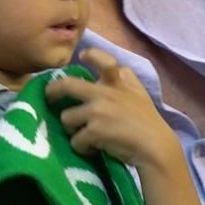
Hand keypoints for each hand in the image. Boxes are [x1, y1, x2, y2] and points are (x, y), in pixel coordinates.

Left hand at [44, 49, 174, 168]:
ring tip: (83, 135)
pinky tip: (92, 149)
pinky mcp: (94, 130)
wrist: (156, 147)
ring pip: (66, 117)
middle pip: (67, 85)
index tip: (82, 55)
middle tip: (48, 97)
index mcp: (118, 82)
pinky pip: (75, 140)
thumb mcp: (140, 93)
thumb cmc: (148, 122)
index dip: (91, 55)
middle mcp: (105, 93)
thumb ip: (127, 79)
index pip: (104, 59)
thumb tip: (119, 68)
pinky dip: (81, 147)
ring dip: (71, 128)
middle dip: (52, 91)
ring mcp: (98, 111)